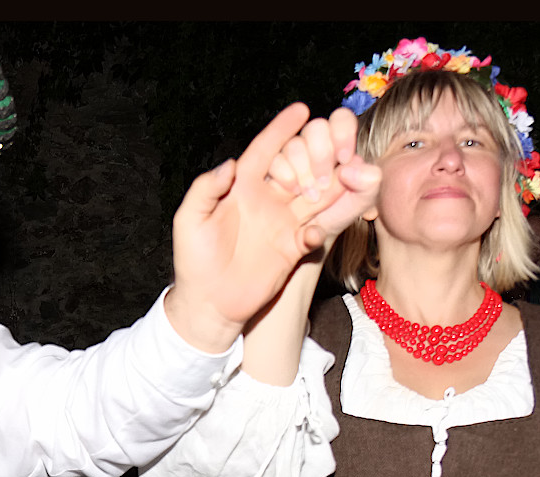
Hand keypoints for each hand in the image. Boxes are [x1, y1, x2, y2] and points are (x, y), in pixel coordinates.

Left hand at [167, 103, 372, 352]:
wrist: (208, 303)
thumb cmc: (193, 260)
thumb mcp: (189, 221)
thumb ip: (204, 190)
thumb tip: (228, 165)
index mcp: (241, 187)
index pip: (265, 150)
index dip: (281, 129)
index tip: (301, 110)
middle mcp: (266, 199)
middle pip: (299, 167)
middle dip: (317, 153)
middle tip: (334, 143)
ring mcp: (282, 222)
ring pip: (316, 194)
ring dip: (332, 184)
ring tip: (350, 171)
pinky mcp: (293, 247)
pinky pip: (316, 229)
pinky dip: (322, 226)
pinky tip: (315, 231)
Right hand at [264, 106, 379, 251]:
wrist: (305, 244)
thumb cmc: (334, 219)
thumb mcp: (359, 204)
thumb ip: (369, 183)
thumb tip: (349, 167)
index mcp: (338, 147)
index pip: (340, 120)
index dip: (342, 131)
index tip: (344, 159)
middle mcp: (313, 148)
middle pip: (316, 128)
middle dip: (321, 154)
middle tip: (324, 184)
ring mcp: (290, 158)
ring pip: (293, 143)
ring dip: (303, 167)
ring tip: (309, 195)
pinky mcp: (270, 171)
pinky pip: (272, 158)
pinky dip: (284, 173)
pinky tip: (292, 191)